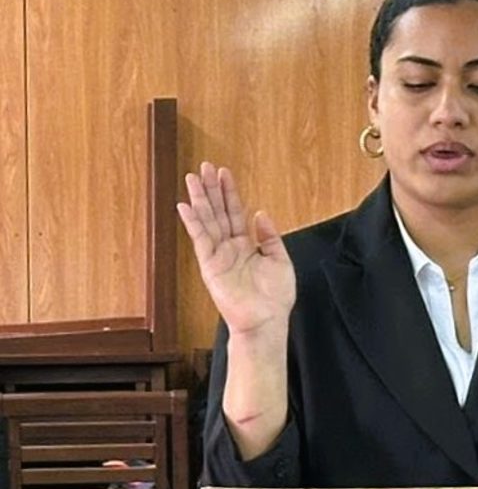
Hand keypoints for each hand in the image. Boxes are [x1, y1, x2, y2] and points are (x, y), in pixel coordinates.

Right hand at [176, 163, 295, 336]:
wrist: (266, 321)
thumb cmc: (275, 298)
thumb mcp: (280, 260)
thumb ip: (270, 236)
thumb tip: (260, 213)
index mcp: (246, 246)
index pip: (235, 212)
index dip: (229, 192)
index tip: (223, 173)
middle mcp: (230, 248)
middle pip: (218, 212)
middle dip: (211, 189)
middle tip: (203, 167)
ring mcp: (218, 256)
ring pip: (207, 221)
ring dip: (199, 199)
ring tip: (192, 178)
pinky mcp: (210, 266)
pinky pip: (200, 240)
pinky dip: (192, 222)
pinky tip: (185, 205)